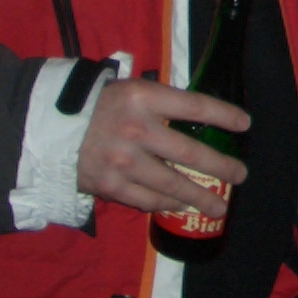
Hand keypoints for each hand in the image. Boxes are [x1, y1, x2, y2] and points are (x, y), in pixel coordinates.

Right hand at [76, 79, 249, 216]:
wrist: (52, 129)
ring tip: (219, 206)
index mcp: (144, 98)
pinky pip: (147, 199)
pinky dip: (167, 204)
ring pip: (172, 184)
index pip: (195, 106)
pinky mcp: (110, 185)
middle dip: (221, 166)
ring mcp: (123, 160)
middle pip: (190, 152)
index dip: (224, 116)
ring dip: (200, 196)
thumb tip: (202, 119)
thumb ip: (163, 104)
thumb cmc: (100, 106)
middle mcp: (136, 129)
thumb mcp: (133, 91)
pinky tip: (182, 206)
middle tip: (241, 175)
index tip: (245, 124)